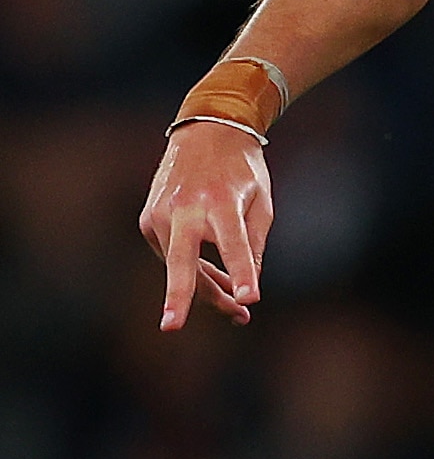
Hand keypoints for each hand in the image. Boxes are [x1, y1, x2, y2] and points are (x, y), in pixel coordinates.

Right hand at [138, 121, 271, 329]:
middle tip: (171, 328)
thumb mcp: (261, 200)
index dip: (242, 272)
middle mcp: (185, 208)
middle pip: (181, 259)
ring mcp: (160, 214)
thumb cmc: (242, 170)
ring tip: (240, 312)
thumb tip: (244, 287)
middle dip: (178, 295)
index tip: (249, 298)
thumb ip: (254, 244)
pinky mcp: (148, 220)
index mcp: (221, 201)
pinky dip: (194, 270)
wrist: (205, 131)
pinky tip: (219, 282)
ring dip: (208, 291)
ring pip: (180, 266)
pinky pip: (173, 255)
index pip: (233, 243)